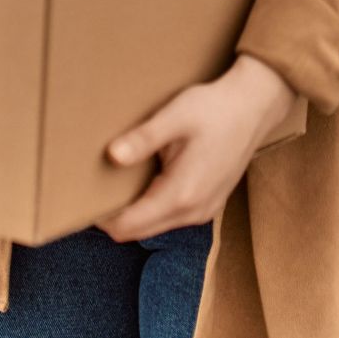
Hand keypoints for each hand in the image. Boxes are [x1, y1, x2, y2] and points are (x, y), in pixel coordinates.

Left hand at [95, 56, 300, 241]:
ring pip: (154, 226)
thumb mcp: (176, 116)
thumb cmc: (215, 108)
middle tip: (94, 188)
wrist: (255, 106)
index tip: (83, 197)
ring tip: (118, 182)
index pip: (127, 226)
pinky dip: (153, 208)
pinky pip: (170, 218)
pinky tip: (147, 181)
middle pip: (137, 231)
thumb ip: (143, 139)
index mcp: (181, 194)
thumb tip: (111, 156)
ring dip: (134, 213)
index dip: (101, 217)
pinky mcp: (208, 205)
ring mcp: (203, 211)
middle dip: (113, 217)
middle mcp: (193, 211)